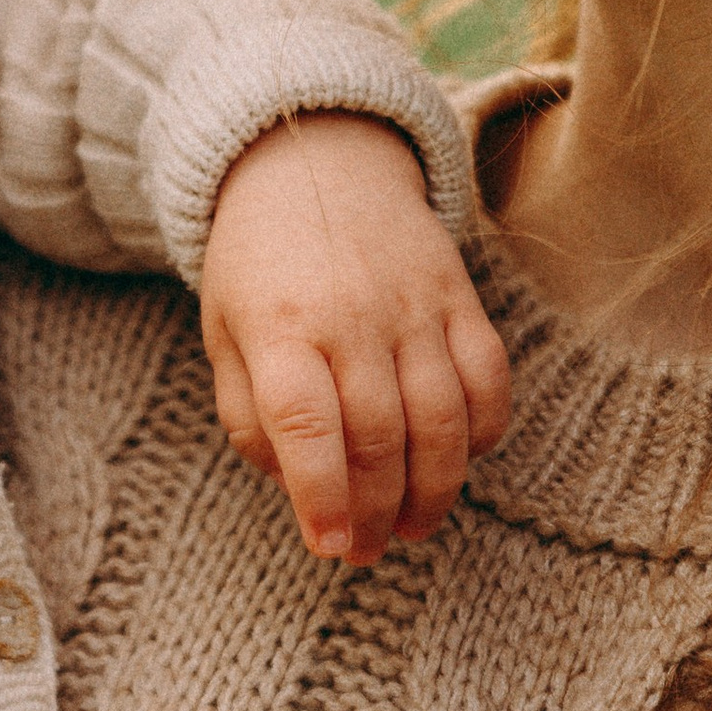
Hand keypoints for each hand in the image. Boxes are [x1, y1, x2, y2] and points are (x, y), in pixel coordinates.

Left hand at [200, 113, 508, 561]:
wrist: (315, 159)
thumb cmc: (259, 265)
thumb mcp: (223, 332)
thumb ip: (249, 414)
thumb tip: (296, 485)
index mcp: (279, 327)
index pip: (307, 425)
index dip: (323, 495)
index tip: (331, 546)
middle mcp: (351, 316)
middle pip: (381, 436)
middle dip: (378, 511)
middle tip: (366, 550)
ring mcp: (413, 304)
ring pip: (443, 418)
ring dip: (435, 489)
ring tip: (412, 525)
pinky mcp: (458, 296)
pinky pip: (488, 379)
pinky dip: (482, 433)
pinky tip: (457, 460)